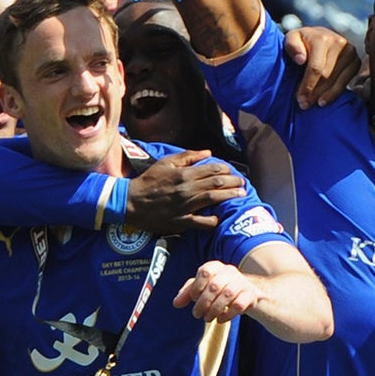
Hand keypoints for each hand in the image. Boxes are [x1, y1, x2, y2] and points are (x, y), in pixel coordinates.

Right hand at [127, 152, 246, 232]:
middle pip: (217, 183)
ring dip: (229, 196)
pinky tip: (219, 218)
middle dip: (233, 182)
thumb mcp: (166, 163)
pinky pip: (202, 222)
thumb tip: (208, 153)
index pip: (212, 169)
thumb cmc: (149, 181)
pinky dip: (212, 220)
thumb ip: (188, 156)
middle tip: (243, 184)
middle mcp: (187, 189)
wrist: (131, 202)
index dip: (227, 170)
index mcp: (184, 174)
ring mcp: (185, 205)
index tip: (233, 172)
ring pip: (213, 199)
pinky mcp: (181, 221)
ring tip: (240, 195)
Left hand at [174, 260, 262, 323]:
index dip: (197, 287)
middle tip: (197, 314)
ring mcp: (242, 282)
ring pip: (227, 295)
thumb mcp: (201, 288)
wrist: (245, 294)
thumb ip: (187, 293)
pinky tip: (221, 319)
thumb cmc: (219, 290)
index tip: (194, 298)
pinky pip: (238, 305)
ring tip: (207, 318)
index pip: (204, 272)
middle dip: (203, 303)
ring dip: (214, 310)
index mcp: (216, 266)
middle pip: (215, 286)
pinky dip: (227, 315)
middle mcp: (230, 271)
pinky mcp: (250, 295)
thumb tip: (176, 304)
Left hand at [283, 25, 361, 107]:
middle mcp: (339, 43)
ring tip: (315, 104)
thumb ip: (292, 46)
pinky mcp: (356, 61)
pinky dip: (335, 93)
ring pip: (337, 81)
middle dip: (314, 93)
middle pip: (327, 76)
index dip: (308, 85)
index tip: (300, 98)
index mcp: (322, 38)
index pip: (316, 67)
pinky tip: (325, 99)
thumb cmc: (303, 40)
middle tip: (304, 105)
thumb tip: (300, 59)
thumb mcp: (292, 38)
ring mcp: (350, 52)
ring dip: (325, 95)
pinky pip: (346, 81)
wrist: (320, 35)